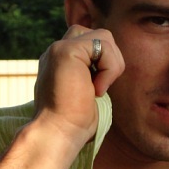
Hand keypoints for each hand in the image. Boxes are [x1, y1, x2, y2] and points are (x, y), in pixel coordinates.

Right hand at [33, 26, 123, 144]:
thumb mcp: (86, 94)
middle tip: (99, 88)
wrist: (58, 134)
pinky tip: (96, 89)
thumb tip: (111, 67)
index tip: (96, 91)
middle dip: (111, 59)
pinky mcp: (66, 51)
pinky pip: (103, 45)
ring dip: (112, 65)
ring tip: (97, 89)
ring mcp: (58, 49)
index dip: (104, 62)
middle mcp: (55, 52)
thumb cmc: (73, 124)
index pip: (90, 43)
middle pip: (99, 34)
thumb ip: (91, 75)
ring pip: (104, 36)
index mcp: (58, 62)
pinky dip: (109, 69)